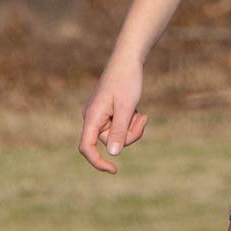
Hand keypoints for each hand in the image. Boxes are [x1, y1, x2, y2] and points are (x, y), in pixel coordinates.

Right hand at [79, 55, 149, 172]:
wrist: (127, 60)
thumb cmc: (127, 81)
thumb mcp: (127, 108)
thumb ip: (120, 131)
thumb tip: (113, 154)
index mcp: (92, 116)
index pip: (87, 147)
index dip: (98, 162)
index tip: (114, 170)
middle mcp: (92, 118)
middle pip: (109, 141)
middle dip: (129, 135)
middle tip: (144, 120)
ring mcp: (99, 116)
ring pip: (117, 135)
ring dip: (132, 128)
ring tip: (141, 114)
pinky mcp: (108, 113)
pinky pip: (119, 127)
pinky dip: (130, 122)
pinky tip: (138, 110)